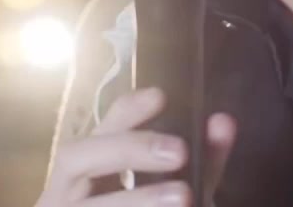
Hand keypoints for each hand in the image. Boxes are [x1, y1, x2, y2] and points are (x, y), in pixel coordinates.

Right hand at [37, 87, 236, 206]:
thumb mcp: (180, 187)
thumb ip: (204, 161)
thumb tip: (224, 122)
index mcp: (92, 167)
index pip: (101, 127)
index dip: (126, 110)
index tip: (160, 96)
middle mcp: (68, 187)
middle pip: (75, 156)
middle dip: (127, 148)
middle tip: (180, 152)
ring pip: (88, 203)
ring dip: (136, 197)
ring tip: (184, 196)